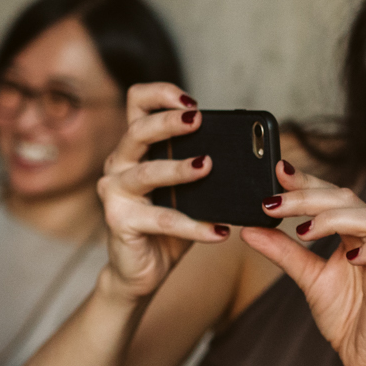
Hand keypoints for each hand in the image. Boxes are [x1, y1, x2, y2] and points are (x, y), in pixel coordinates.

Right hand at [94, 83, 231, 301]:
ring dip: (179, 168)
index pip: (137, 103)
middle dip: (169, 122)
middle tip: (198, 121)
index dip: (160, 94)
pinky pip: (163, 220)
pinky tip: (220, 231)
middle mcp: (119, 164)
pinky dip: (195, 227)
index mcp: (135, 148)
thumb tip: (250, 156)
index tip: (191, 102)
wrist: (141, 271)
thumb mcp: (187, 191)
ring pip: (147, 172)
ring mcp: (115, 192)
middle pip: (138, 131)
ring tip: (207, 166)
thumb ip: (202, 168)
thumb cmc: (166, 226)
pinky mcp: (120, 221)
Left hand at [239, 164, 365, 365]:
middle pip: (348, 198)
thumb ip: (283, 252)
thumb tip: (249, 228)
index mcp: (352, 232)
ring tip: (305, 231)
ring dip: (336, 218)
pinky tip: (349, 257)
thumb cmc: (346, 316)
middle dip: (309, 197)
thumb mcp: (307, 278)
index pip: (330, 195)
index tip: (277, 171)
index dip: (306, 181)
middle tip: (275, 204)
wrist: (365, 358)